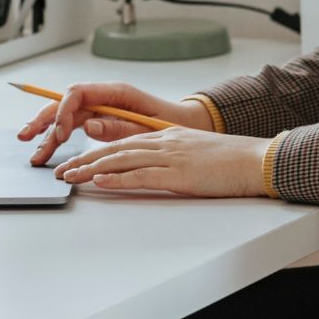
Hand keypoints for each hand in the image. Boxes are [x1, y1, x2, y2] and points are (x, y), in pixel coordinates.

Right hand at [16, 82, 210, 165]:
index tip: (59, 134)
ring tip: (33, 152)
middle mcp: (104, 98)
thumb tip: (89, 125)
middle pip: (65, 104)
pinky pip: (74, 127)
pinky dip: (59, 139)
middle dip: (43, 120)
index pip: (78, 94)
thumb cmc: (173, 123)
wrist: (188, 126)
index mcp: (116, 93)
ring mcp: (101, 109)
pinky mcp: (101, 122)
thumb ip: (119, 126)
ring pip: (65, 117)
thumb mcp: (149, 128)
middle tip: (27, 138)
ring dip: (47, 133)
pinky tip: (47, 150)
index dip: (63, 112)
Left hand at [52, 126, 272, 197]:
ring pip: (122, 160)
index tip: (77, 161)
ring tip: (71, 177)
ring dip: (92, 169)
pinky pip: (141, 175)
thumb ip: (173, 158)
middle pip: (115, 149)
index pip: (124, 142)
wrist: (256, 159)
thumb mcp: (195, 153)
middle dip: (85, 160)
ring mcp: (171, 156)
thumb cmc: (231, 161)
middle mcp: (164, 142)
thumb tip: (154, 169)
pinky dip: (118, 178)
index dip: (97, 152)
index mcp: (167, 136)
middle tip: (63, 170)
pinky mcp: (179, 173)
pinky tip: (101, 182)